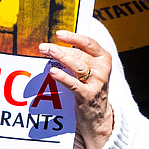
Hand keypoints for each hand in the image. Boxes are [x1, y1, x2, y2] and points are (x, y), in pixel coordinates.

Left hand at [41, 30, 114, 148]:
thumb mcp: (91, 70)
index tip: (59, 34)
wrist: (98, 115)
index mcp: (104, 58)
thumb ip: (80, 57)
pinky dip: (63, 77)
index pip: (89, 43)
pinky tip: (53, 72)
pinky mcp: (88, 95)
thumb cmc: (90, 87)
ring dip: (60, 58)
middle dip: (60, 49)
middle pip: (80, 54)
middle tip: (44, 47)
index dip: (74, 37)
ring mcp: (97, 82)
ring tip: (47, 53)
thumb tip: (58, 45)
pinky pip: (74, 84)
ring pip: (77, 66)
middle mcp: (103, 68)